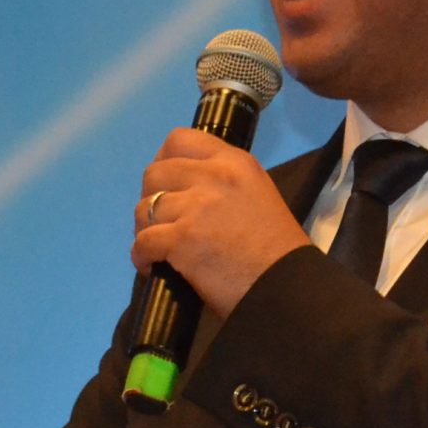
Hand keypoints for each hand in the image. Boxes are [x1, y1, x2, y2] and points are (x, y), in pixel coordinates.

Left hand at [129, 127, 311, 314]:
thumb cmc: (277, 250)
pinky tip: (152, 266)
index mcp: (234, 162)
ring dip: (144, 229)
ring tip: (157, 247)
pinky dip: (141, 256)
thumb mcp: (257, 195)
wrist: (286, 287)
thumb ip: (223, 184)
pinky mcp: (182, 238)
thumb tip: (186, 192)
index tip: (166, 183)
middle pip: (154, 173)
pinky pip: (143, 241)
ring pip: (144, 208)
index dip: (163, 160)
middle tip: (161, 220)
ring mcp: (196, 206)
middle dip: (150, 197)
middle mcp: (213, 176)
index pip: (180, 140)